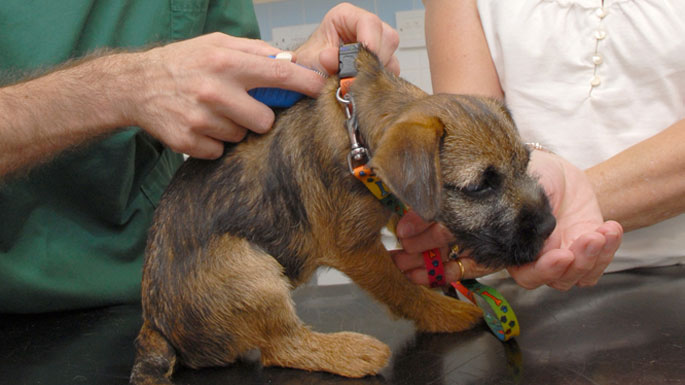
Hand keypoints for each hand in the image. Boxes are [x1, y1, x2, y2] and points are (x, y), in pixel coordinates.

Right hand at [130, 33, 325, 158]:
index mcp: (225, 62)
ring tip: (214, 111)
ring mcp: (201, 119)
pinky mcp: (188, 142)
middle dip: (259, 116)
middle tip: (240, 106)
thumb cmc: (183, 62)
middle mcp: (214, 90)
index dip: (305, 84)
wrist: (136, 85)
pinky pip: (219, 151)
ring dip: (233, 128)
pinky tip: (200, 125)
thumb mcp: (216, 44)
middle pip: (264, 120)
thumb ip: (254, 51)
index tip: (321, 90)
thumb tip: (290, 62)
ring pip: (241, 136)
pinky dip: (213, 142)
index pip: (279, 75)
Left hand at [295, 3, 399, 75]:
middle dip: (374, 62)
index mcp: (346, 17)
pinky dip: (378, 83)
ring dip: (376, 75)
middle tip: (357, 78)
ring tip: (356, 85)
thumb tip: (332, 58)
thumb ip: (320, 62)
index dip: (370, 40)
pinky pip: (391, 73)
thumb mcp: (309, 63)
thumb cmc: (309, 64)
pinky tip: (362, 89)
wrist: (307, 79)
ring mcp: (377, 46)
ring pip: (391, 57)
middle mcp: (365, 29)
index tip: (364, 59)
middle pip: (387, 39)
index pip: (369, 22)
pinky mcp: (382, 64)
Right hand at [392, 150, 622, 290]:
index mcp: (492, 243)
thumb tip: (417, 210)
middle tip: (561, 255)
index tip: (430, 271)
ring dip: (581, 258)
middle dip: (545, 269)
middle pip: (522, 278)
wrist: (570, 176)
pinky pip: (589, 270)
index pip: (461, 263)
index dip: (443, 270)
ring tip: (592, 234)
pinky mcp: (577, 262)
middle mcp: (517, 257)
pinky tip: (605, 229)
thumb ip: (465, 199)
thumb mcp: (500, 179)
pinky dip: (602, 252)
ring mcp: (548, 262)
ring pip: (559, 276)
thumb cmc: (531, 174)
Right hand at [515, 150, 622, 289]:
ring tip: (603, 231)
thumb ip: (525, 212)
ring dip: (596, 257)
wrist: (556, 171)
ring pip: (581, 276)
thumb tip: (529, 226)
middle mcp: (540, 258)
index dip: (544, 270)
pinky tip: (611, 228)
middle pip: (558, 280)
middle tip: (589, 239)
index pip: (527, 274)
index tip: (561, 254)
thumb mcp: (526, 190)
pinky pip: (600, 262)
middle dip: (577, 264)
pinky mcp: (587, 249)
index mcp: (517, 248)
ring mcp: (565, 255)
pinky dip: (609, 249)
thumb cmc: (533, 176)